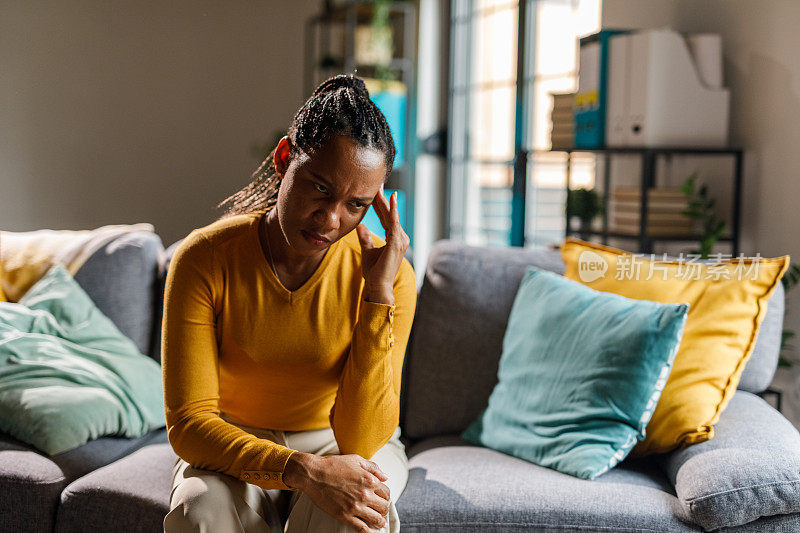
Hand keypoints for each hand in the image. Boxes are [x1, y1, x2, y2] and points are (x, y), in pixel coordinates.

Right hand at [284, 452, 390, 531]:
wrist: (313, 474)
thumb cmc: (332, 465)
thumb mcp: (356, 460)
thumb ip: (373, 467)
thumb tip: (385, 477)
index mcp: (369, 480)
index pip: (386, 492)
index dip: (385, 496)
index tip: (382, 498)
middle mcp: (365, 494)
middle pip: (384, 507)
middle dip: (384, 509)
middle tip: (381, 510)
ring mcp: (355, 506)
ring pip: (376, 519)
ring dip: (380, 521)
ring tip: (379, 522)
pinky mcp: (345, 516)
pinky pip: (362, 528)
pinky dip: (368, 531)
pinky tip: (369, 530)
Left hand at [356, 189, 409, 305]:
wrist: (378, 286)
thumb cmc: (374, 272)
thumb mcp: (367, 251)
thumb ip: (365, 238)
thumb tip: (360, 225)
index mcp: (394, 239)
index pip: (386, 218)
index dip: (380, 205)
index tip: (376, 192)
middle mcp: (400, 238)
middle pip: (390, 214)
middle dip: (383, 199)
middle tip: (379, 183)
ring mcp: (400, 240)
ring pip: (392, 216)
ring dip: (386, 201)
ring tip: (380, 187)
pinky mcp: (397, 243)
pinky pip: (394, 222)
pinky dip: (393, 210)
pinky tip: (390, 198)